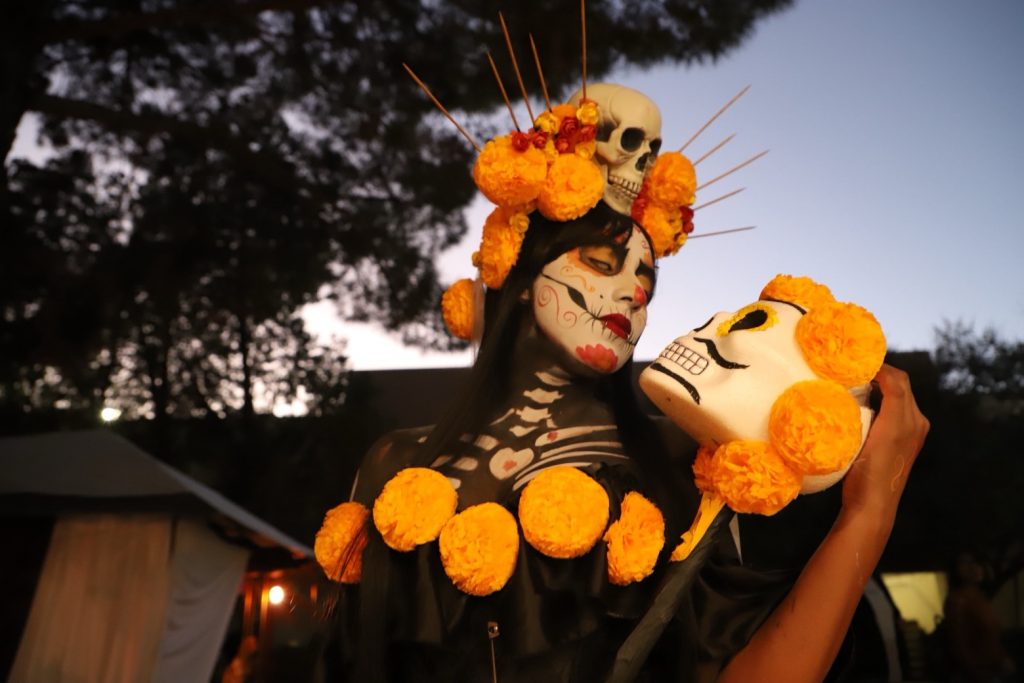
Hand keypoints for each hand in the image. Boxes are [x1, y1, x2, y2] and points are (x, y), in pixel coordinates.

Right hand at [841, 364, 929, 521]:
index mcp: (912, 418)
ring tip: (853, 383)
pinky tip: (859, 405)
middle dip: (878, 374)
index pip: (898, 378)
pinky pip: (891, 411)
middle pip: (899, 385)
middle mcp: (915, 423)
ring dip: (878, 386)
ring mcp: (908, 434)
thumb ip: (891, 397)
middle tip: (851, 369)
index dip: (878, 366)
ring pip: (894, 397)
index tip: (853, 361)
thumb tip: (880, 371)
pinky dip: (878, 401)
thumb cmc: (871, 471)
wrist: (872, 505)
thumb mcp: (884, 429)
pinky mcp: (898, 443)